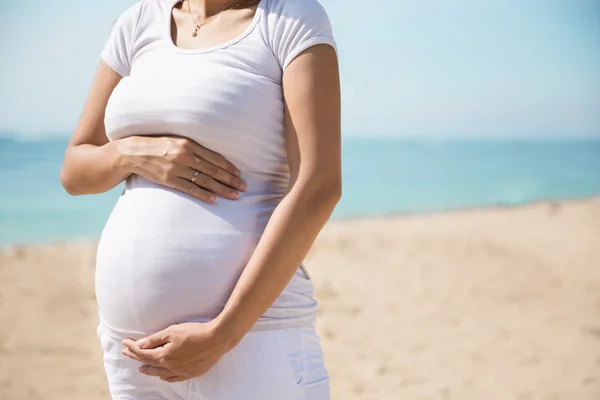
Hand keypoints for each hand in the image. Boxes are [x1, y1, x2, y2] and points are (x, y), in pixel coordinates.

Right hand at [118, 136, 245, 201]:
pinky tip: (214, 199)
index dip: (229, 167)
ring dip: (222, 189)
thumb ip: (193, 148)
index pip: (214, 157)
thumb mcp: (176, 141)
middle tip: (244, 187)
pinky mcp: (169, 180)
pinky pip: (190, 188)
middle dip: (231, 180)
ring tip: (234, 195)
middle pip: (213, 170)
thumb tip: (212, 158)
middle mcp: (184, 155)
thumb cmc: (156, 146)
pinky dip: (203, 194)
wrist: (132, 153)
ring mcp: (177, 168)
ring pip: (205, 181)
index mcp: (188, 144)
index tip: (239, 175)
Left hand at [121, 321, 234, 382]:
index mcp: (164, 356)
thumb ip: (155, 339)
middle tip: (126, 353)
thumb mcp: (172, 331)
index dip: (132, 347)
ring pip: (160, 373)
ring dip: (148, 370)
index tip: (124, 342)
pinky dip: (164, 376)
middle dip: (136, 357)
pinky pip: (173, 378)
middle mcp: (170, 367)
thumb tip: (140, 344)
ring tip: (140, 368)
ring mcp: (181, 371)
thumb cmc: (195, 332)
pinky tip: (161, 375)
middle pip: (149, 363)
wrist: (217, 339)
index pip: (143, 353)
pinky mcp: (191, 373)